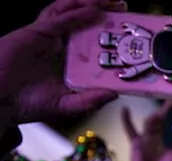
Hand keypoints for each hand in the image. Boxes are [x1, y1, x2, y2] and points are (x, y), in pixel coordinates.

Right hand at [0, 0, 124, 129]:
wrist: (0, 101)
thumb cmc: (28, 103)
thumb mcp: (68, 105)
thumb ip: (91, 100)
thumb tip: (115, 93)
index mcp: (65, 60)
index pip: (89, 42)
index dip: (106, 33)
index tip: (126, 31)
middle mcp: (57, 45)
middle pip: (81, 21)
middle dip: (102, 11)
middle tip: (122, 6)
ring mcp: (45, 36)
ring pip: (69, 13)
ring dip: (89, 4)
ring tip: (109, 1)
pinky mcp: (34, 32)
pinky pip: (59, 19)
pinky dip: (76, 13)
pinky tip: (93, 10)